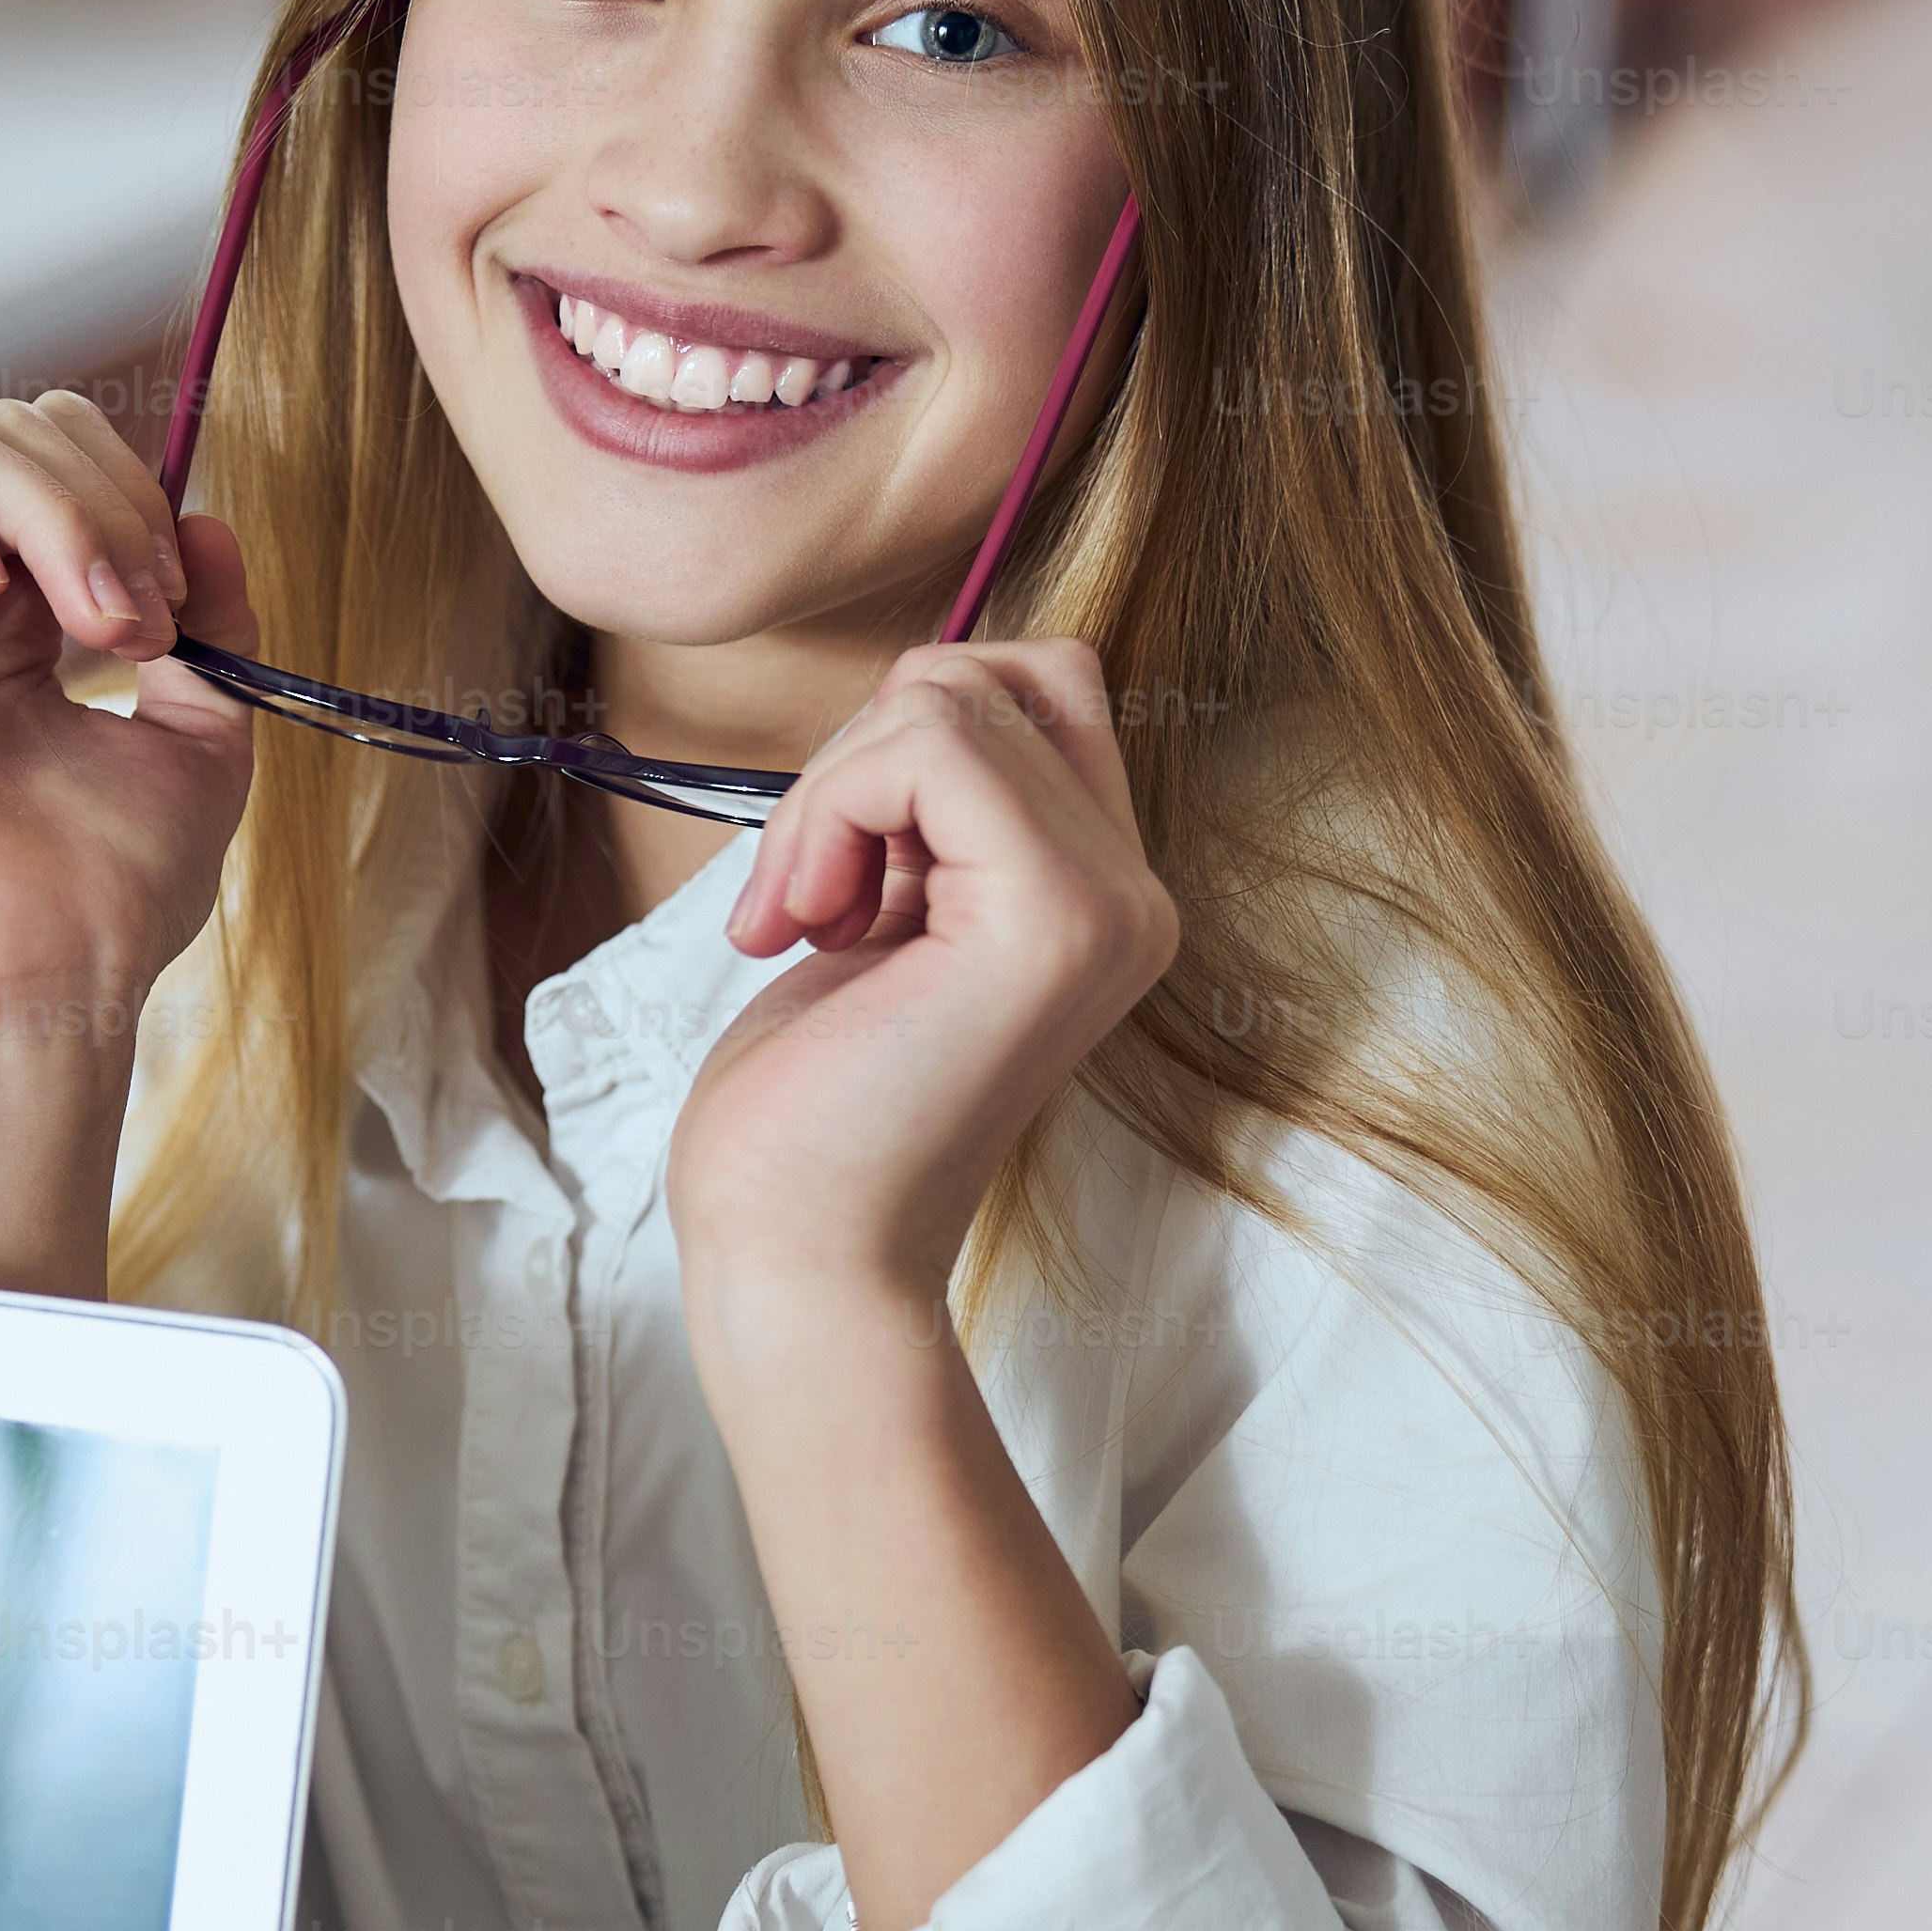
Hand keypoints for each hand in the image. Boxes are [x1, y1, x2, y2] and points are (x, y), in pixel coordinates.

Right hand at [0, 388, 265, 1288]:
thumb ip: (206, 613)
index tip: (179, 600)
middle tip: (141, 618)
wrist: (44, 976)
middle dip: (96, 496)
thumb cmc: (110, 891)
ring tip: (95, 620)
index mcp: (3, 628)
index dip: (125, 492)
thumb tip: (205, 515)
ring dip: (44, 505)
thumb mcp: (202, 726)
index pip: (48, 465)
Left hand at [663, 639, 1176, 1323]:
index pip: (1040, 685)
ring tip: (800, 916)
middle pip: (992, 675)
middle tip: (805, 893)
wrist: (799, 1255)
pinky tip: (804, 927)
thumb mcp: (883, 909)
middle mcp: (1133, 897)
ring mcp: (1108, 906)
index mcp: (1101, 896)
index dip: (908, 734)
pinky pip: (927, 745)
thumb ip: (933, 808)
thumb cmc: (810, 1111)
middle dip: (858, 755)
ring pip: (948, 699)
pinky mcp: (1054, 918)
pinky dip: (827, 811)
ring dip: (828, 792)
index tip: (835, 867)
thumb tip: (930, 676)